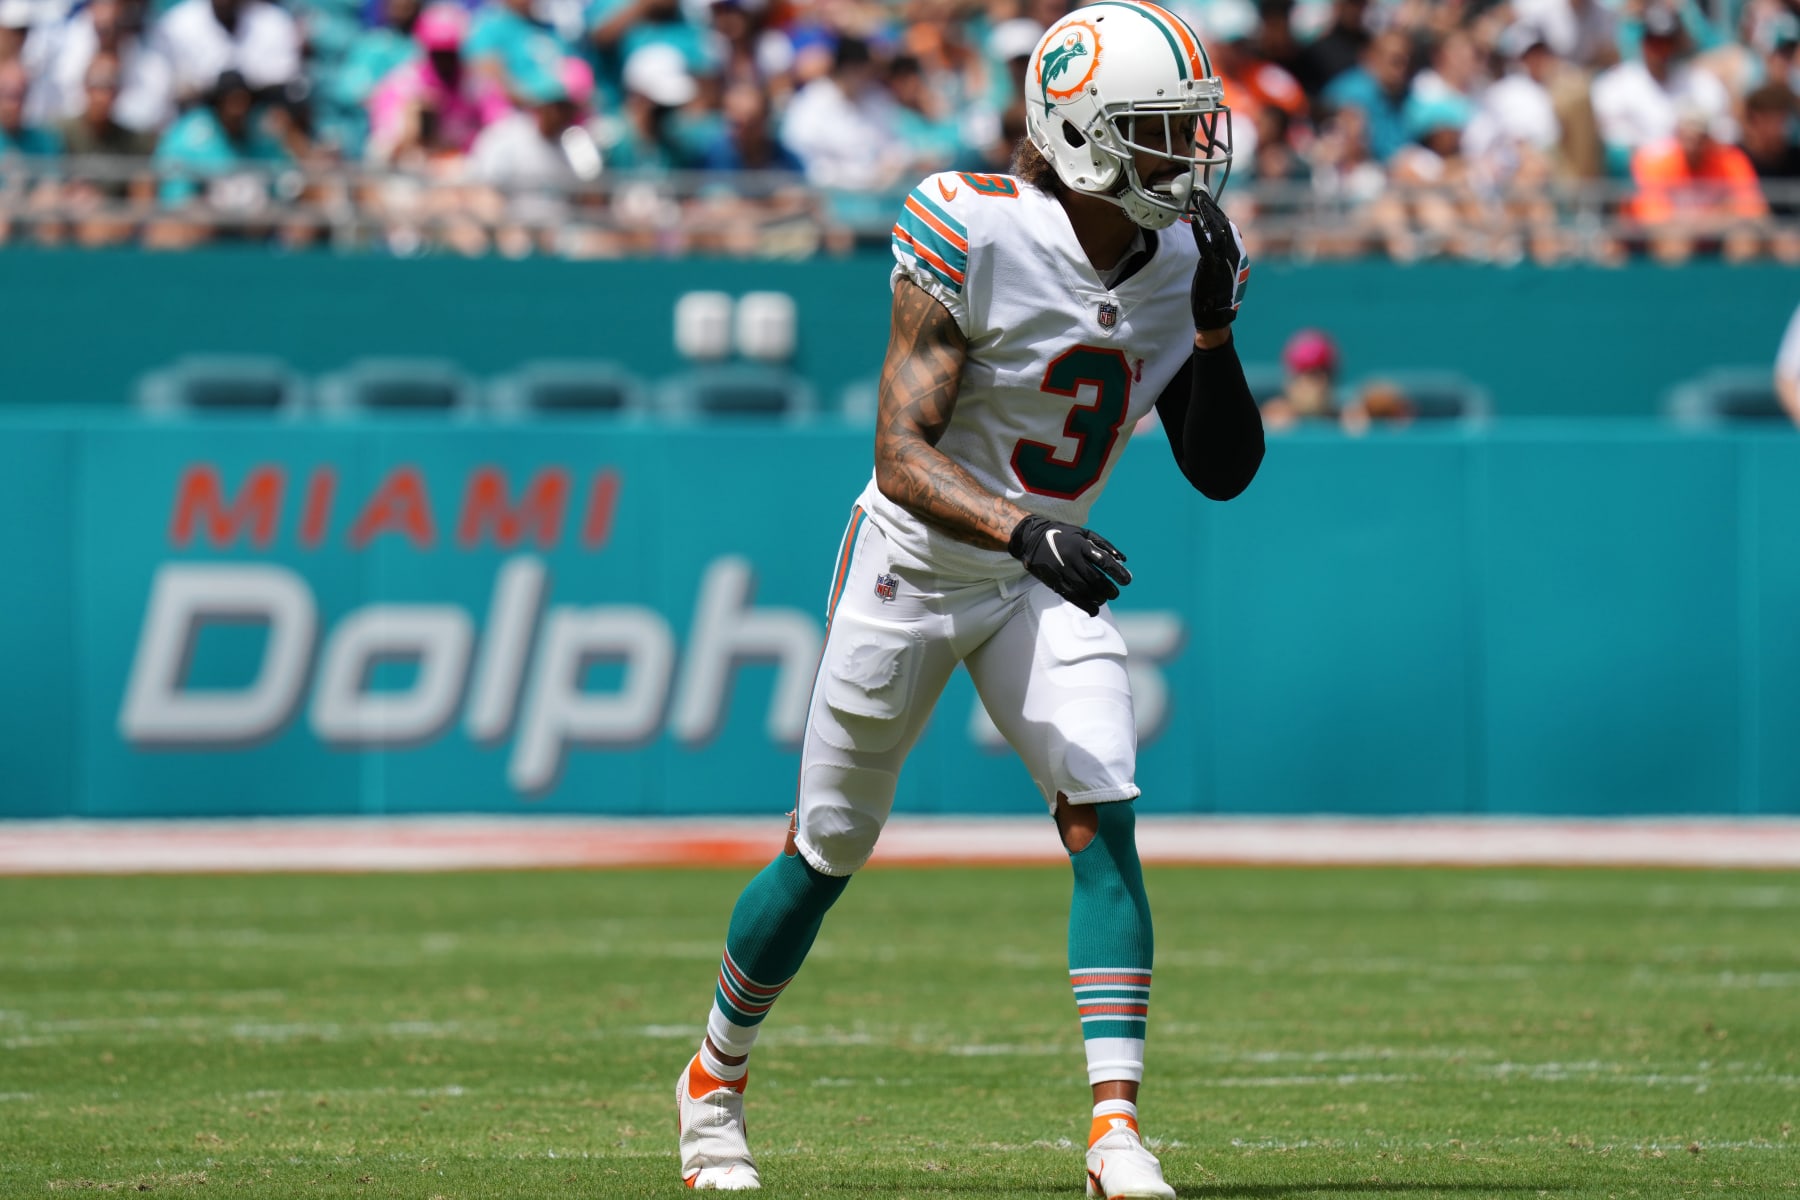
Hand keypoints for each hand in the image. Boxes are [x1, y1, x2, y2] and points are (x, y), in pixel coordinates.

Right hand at [1007, 516, 1131, 615]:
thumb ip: (1104, 545)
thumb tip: (1123, 560)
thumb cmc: (1063, 535)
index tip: (1127, 581)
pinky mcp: (1053, 580)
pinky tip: (1093, 609)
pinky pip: (1071, 595)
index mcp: (1081, 544)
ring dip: (1098, 597)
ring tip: (1104, 599)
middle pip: (1095, 578)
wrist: (1031, 538)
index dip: (1117, 572)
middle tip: (1115, 594)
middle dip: (1108, 589)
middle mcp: (1071, 557)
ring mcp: (1061, 570)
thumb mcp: (1083, 533)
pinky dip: (1084, 605)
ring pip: (1084, 589)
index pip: (1103, 560)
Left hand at [1189, 188, 1246, 330]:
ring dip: (1206, 214)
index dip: (1216, 211)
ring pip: (1216, 230)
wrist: (1216, 315)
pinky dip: (1200, 231)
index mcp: (1234, 252)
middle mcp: (1231, 252)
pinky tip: (1194, 220)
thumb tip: (1210, 240)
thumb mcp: (1219, 268)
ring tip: (1196, 201)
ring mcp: (1222, 259)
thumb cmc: (1215, 293)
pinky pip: (1206, 245)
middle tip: (1199, 194)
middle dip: (1210, 207)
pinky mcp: (1212, 266)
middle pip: (1222, 223)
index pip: (1226, 225)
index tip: (1206, 199)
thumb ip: (1216, 253)